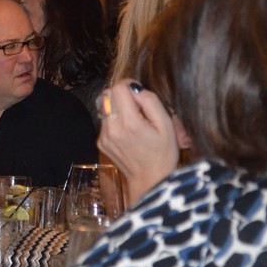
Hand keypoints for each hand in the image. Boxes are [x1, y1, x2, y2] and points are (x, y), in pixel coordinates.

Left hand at [97, 80, 178, 204]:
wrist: (151, 180)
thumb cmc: (163, 152)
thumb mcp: (166, 125)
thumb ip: (150, 101)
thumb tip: (136, 89)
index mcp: (129, 122)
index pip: (118, 87)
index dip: (129, 86)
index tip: (139, 95)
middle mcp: (112, 128)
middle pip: (107, 94)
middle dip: (121, 95)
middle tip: (137, 108)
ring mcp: (103, 136)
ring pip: (104, 107)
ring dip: (117, 108)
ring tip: (133, 121)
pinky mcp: (100, 142)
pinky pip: (104, 121)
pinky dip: (114, 121)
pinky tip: (127, 132)